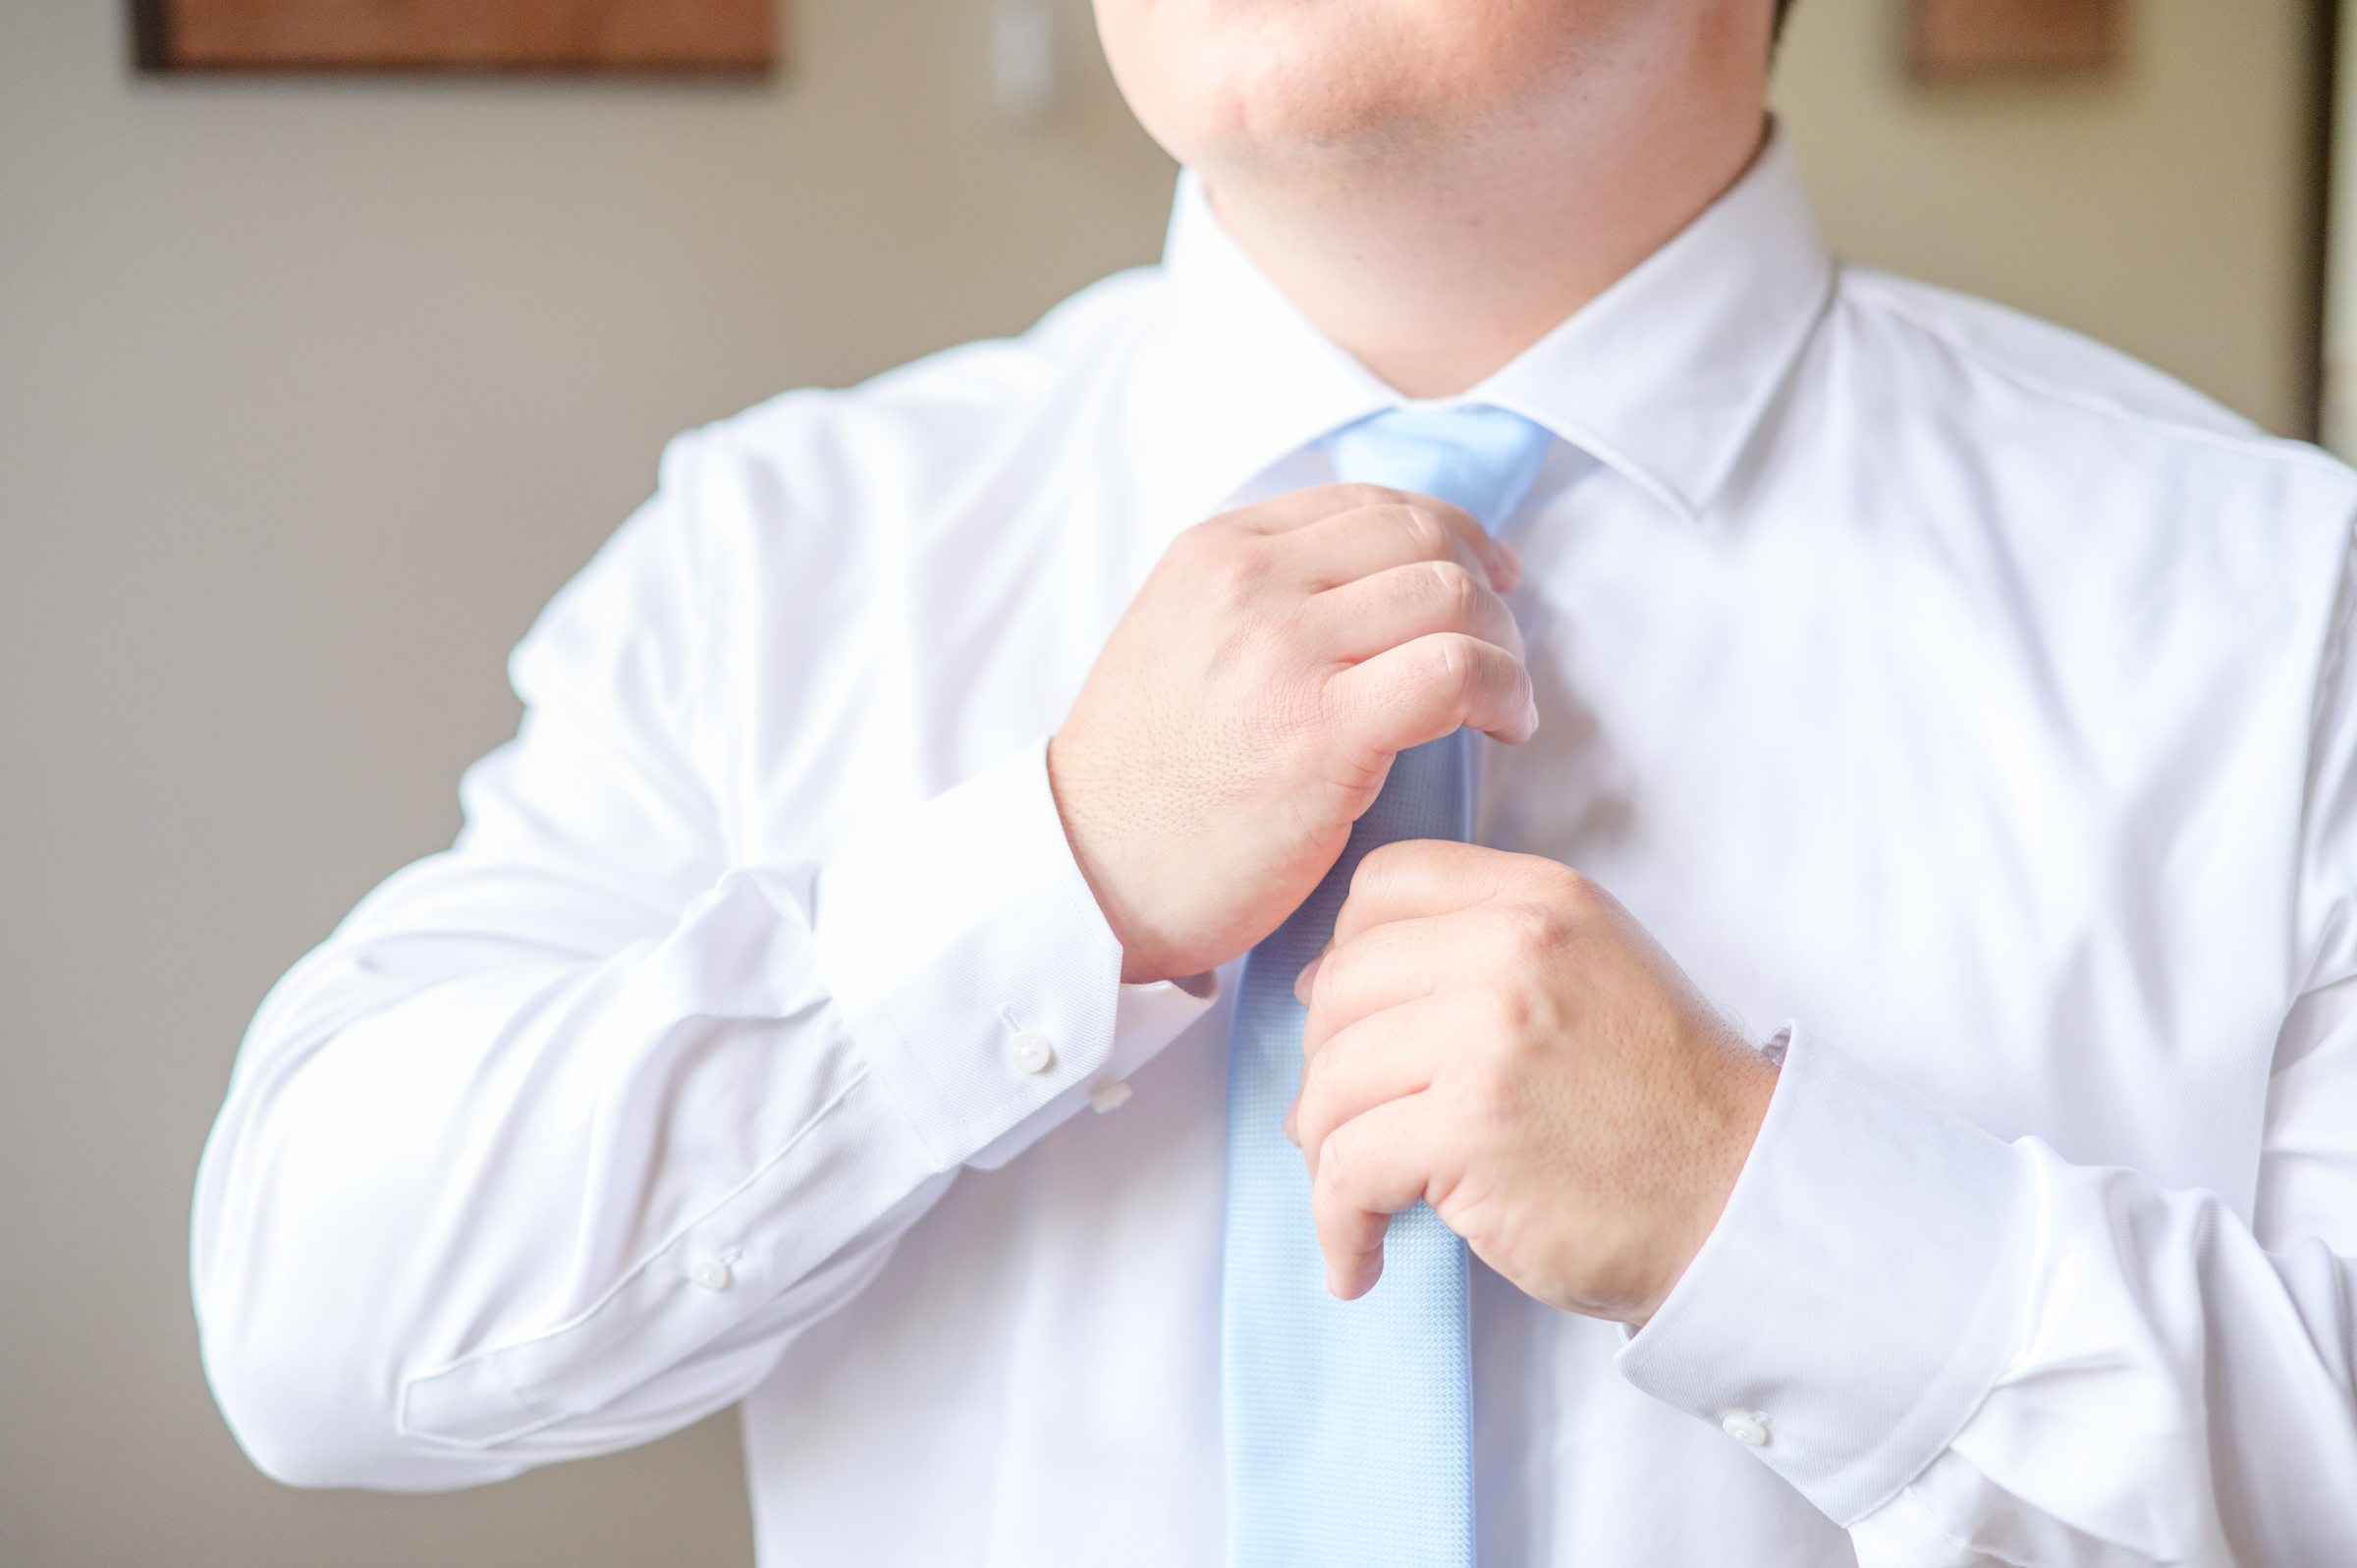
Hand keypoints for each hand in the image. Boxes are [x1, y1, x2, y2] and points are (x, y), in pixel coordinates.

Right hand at [1048, 485, 1535, 983]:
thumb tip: (1374, 586)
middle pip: (1421, 538)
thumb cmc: (1142, 783)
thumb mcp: (1177, 640)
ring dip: (1503, 645)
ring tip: (1502, 701)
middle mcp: (1248, 583)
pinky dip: (1503, 691)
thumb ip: (1259, 598)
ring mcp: (1283, 651)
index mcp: (1214, 551)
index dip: (1449, 533)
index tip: (1483, 576)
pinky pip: (1456, 672)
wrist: (1088, 874)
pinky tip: (1503, 727)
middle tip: (1501, 646)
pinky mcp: (1321, 730)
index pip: (1368, 502)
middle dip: (1485, 586)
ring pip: (1450, 594)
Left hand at [1286, 840, 1777, 1324]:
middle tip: (1344, 1127)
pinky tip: (1356, 1259)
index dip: (1348, 955)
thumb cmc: (1659, 1101)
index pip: (1384, 886)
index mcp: (1539, 899)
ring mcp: (1488, 1038)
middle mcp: (1512, 949)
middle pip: (1341, 984)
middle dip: (1325, 1065)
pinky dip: (1336, 1224)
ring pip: (1330, 1081)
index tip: (1354, 1023)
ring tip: (1354, 1197)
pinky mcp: (1471, 1131)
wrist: (1742, 1201)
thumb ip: (1483, 948)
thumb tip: (1323, 982)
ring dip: (1325, 1151)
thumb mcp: (1589, 968)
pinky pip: (1347, 1170)